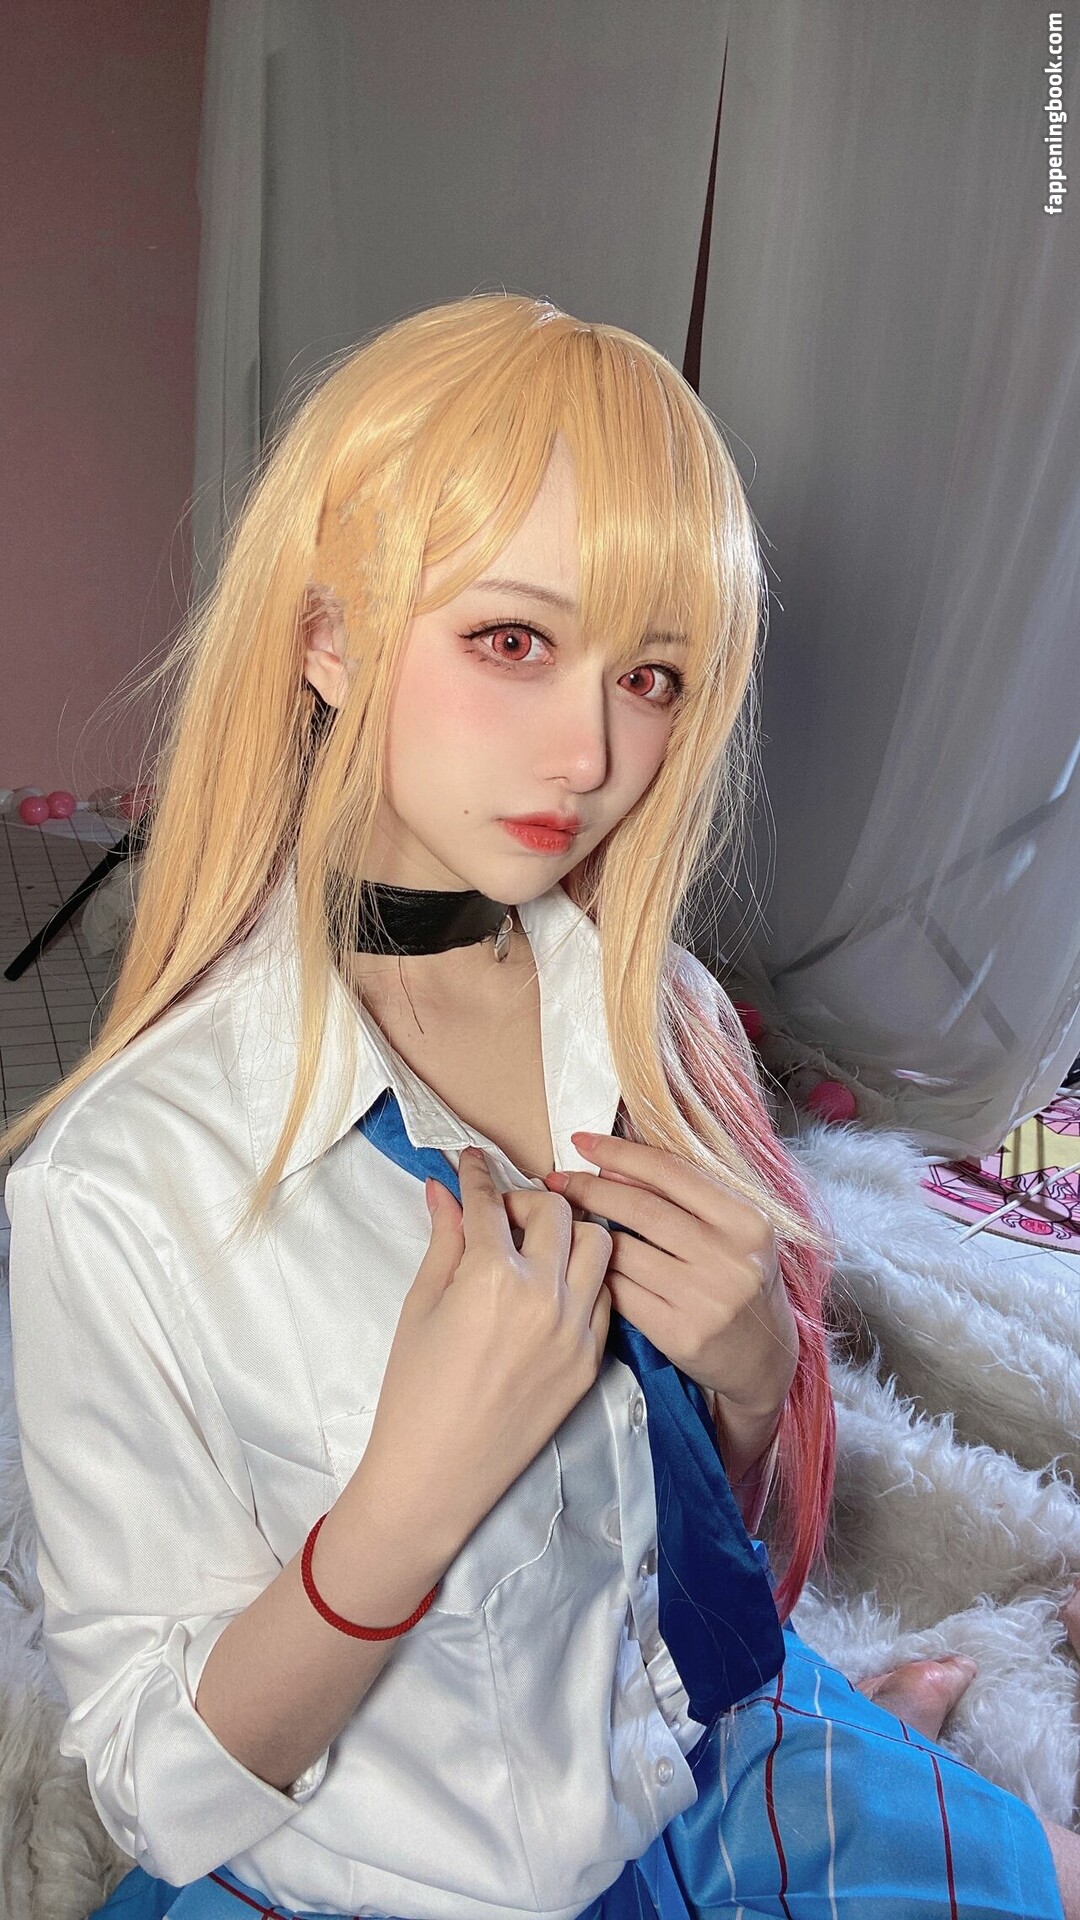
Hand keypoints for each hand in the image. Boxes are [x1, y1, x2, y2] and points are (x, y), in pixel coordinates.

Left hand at [544, 1131, 797, 1417]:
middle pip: (641, 1208)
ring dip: (590, 1233)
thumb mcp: (732, 1230)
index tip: (582, 1141)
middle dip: (590, 1188)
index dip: (619, 1152)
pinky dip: (599, 1274)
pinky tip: (588, 1264)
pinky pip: (620, 1293)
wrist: (764, 1358)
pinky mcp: (680, 1335)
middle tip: (558, 1180)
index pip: (671, 1172)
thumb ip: (683, 1195)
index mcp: (746, 1221)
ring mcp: (705, 1299)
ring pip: (624, 1252)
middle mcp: (730, 1258)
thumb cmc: (739, 1282)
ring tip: (572, 1222)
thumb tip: (612, 1165)